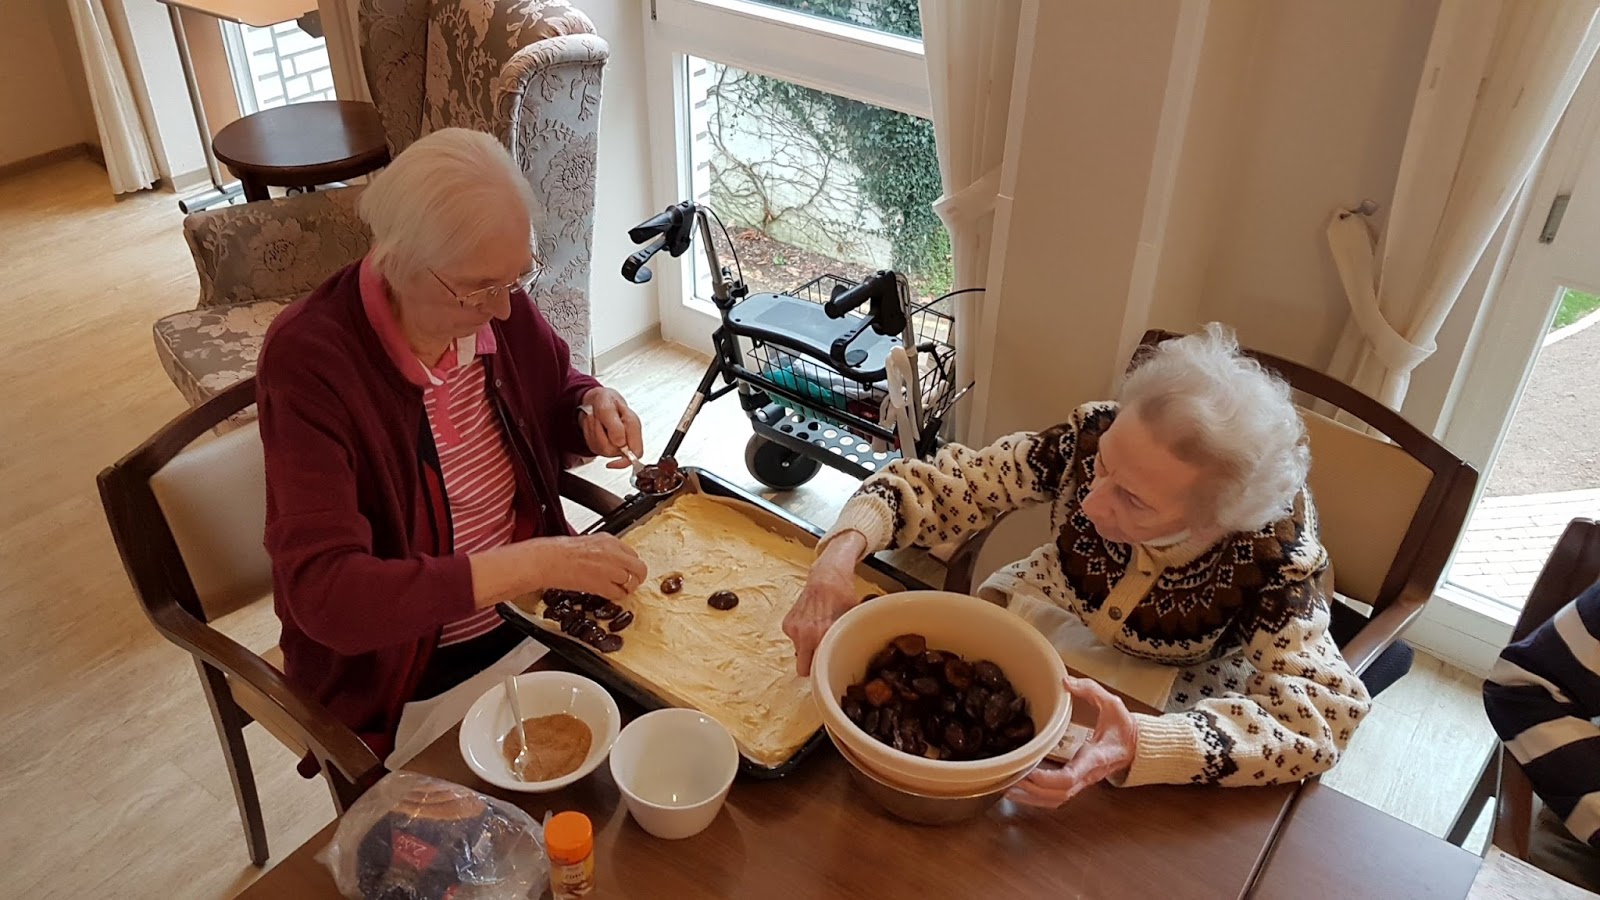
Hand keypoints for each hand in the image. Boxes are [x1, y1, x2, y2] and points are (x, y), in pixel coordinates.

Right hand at [527, 534, 647, 601]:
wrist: (548, 560)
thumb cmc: (561, 552)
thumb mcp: (589, 542)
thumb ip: (606, 550)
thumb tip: (615, 560)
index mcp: (610, 540)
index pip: (633, 553)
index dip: (630, 565)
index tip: (627, 570)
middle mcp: (613, 553)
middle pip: (639, 568)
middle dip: (637, 577)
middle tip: (632, 583)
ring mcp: (609, 569)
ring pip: (632, 582)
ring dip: (627, 588)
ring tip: (618, 589)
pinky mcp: (602, 585)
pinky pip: (619, 594)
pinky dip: (616, 596)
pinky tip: (609, 594)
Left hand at [580, 387, 642, 468]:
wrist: (594, 400)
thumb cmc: (605, 400)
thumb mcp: (607, 405)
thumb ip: (615, 425)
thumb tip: (620, 443)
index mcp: (633, 426)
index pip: (636, 453)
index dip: (625, 461)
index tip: (611, 463)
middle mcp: (626, 436)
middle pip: (614, 452)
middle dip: (600, 435)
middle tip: (598, 419)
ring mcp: (616, 442)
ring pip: (602, 449)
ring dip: (594, 433)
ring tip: (596, 419)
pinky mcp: (605, 445)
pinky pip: (594, 447)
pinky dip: (590, 435)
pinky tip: (594, 425)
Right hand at [783, 533, 868, 675]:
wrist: (827, 575)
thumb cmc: (842, 594)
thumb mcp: (851, 618)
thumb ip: (847, 638)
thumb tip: (853, 654)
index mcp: (820, 634)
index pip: (814, 670)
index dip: (821, 672)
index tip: (827, 671)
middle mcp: (803, 634)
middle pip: (803, 667)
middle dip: (813, 665)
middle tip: (825, 655)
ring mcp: (793, 629)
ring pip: (799, 653)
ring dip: (808, 648)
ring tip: (820, 633)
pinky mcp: (787, 623)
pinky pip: (795, 640)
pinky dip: (802, 637)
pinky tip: (813, 624)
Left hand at [1007, 676, 1137, 807]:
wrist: (1136, 747)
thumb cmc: (1124, 728)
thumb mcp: (1113, 704)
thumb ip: (1091, 691)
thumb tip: (1066, 682)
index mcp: (1094, 758)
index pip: (1070, 777)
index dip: (1047, 779)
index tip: (1029, 773)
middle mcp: (1086, 775)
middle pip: (1057, 794)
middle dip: (1031, 791)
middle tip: (1008, 779)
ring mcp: (1082, 782)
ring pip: (1055, 800)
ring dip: (1031, 798)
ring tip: (1008, 788)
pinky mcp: (1077, 783)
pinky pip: (1056, 797)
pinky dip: (1037, 798)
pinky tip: (1020, 790)